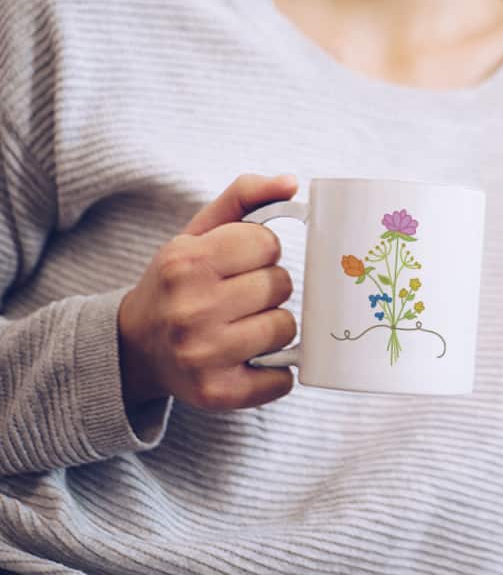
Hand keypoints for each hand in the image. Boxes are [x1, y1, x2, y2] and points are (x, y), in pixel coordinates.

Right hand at [118, 174, 297, 410]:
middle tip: (238, 297)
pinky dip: (276, 371)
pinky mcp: (218, 393)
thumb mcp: (198, 232)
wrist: (135, 347)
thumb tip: (293, 182)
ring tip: (242, 326)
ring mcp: (204, 355)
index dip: (260, 251)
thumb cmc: (179, 282)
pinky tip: (248, 360)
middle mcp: (191, 309)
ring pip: (286, 328)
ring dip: (273, 326)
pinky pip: (283, 380)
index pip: (267, 243)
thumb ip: (245, 197)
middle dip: (267, 287)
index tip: (239, 262)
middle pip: (280, 285)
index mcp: (186, 262)